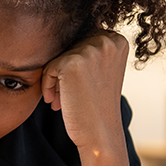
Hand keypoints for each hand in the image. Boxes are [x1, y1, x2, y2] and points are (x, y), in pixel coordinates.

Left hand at [41, 32, 132, 165]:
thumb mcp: (100, 70)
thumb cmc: (96, 105)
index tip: (80, 86)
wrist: (100, 133)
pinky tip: (55, 102)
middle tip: (66, 95)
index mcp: (118, 40)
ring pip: (57, 58)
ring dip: (55, 80)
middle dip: (63, 72)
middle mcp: (108, 40)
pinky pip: (48, 68)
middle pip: (68, 47)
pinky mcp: (72, 62)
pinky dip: (47, 86)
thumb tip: (58, 32)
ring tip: (60, 100)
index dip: (75, 64)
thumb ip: (88, 50)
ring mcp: (91, 49)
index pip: (81, 40)